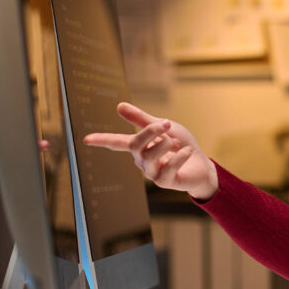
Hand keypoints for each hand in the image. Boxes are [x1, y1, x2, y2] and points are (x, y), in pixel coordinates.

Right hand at [82, 102, 218, 199]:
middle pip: (136, 145)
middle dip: (150, 131)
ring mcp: (152, 173)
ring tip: (178, 142)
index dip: (102, 140)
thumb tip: (119, 106)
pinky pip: (168, 168)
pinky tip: (187, 152)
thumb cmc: (181, 145)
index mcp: (140, 147)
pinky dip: (179, 157)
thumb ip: (142, 120)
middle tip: (167, 124)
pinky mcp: (165, 182)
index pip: (117, 143)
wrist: (202, 165)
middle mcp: (142, 161)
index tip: (85, 139)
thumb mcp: (164, 128)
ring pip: (150, 157)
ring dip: (166, 144)